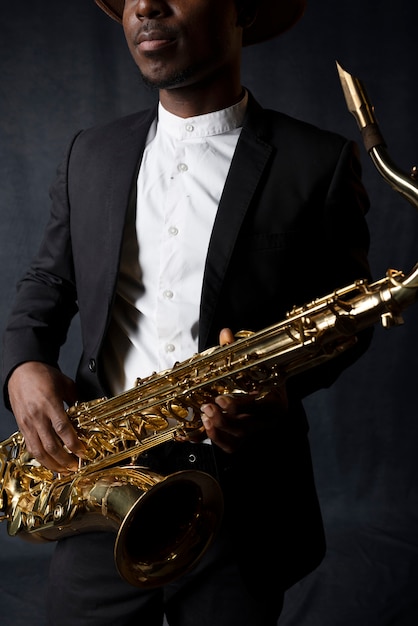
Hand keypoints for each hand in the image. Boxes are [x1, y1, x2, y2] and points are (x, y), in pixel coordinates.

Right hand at [7, 361, 85, 471]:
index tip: (83, 451)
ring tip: (65, 470)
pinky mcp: (22, 427)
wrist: (21, 371)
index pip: (62, 429)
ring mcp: (28, 423)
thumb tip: (86, 412)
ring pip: (39, 451)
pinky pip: (31, 447)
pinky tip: (50, 463)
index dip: (74, 443)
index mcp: (49, 403)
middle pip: (51, 445)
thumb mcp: (65, 383)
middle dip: (65, 459)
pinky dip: (41, 458)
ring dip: (53, 464)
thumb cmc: (42, 375)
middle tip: (76, 466)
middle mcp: (37, 415)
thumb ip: (76, 399)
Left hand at [200, 328, 287, 452]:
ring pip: (237, 441)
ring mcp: (255, 431)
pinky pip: (229, 446)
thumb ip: (237, 351)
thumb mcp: (254, 362)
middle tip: (207, 407)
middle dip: (224, 421)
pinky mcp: (243, 438)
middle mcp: (267, 420)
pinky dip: (214, 440)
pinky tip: (201, 429)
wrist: (270, 388)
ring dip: (217, 433)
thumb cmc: (261, 374)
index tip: (221, 399)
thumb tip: (225, 333)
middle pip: (246, 429)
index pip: (260, 407)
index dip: (239, 405)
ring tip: (204, 417)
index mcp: (275, 400)